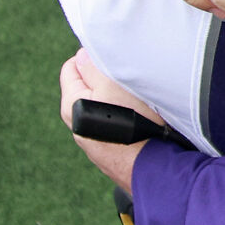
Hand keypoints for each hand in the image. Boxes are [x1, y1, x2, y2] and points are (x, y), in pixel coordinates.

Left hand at [59, 50, 160, 194]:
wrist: (154, 169)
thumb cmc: (133, 123)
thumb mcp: (111, 84)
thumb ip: (92, 66)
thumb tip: (82, 55)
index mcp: (70, 105)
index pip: (72, 66)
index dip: (92, 58)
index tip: (114, 61)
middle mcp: (77, 126)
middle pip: (88, 87)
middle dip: (105, 79)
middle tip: (128, 82)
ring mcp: (94, 141)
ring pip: (104, 105)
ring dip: (118, 99)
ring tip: (138, 102)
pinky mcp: (111, 152)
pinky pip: (115, 123)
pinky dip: (126, 117)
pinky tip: (142, 121)